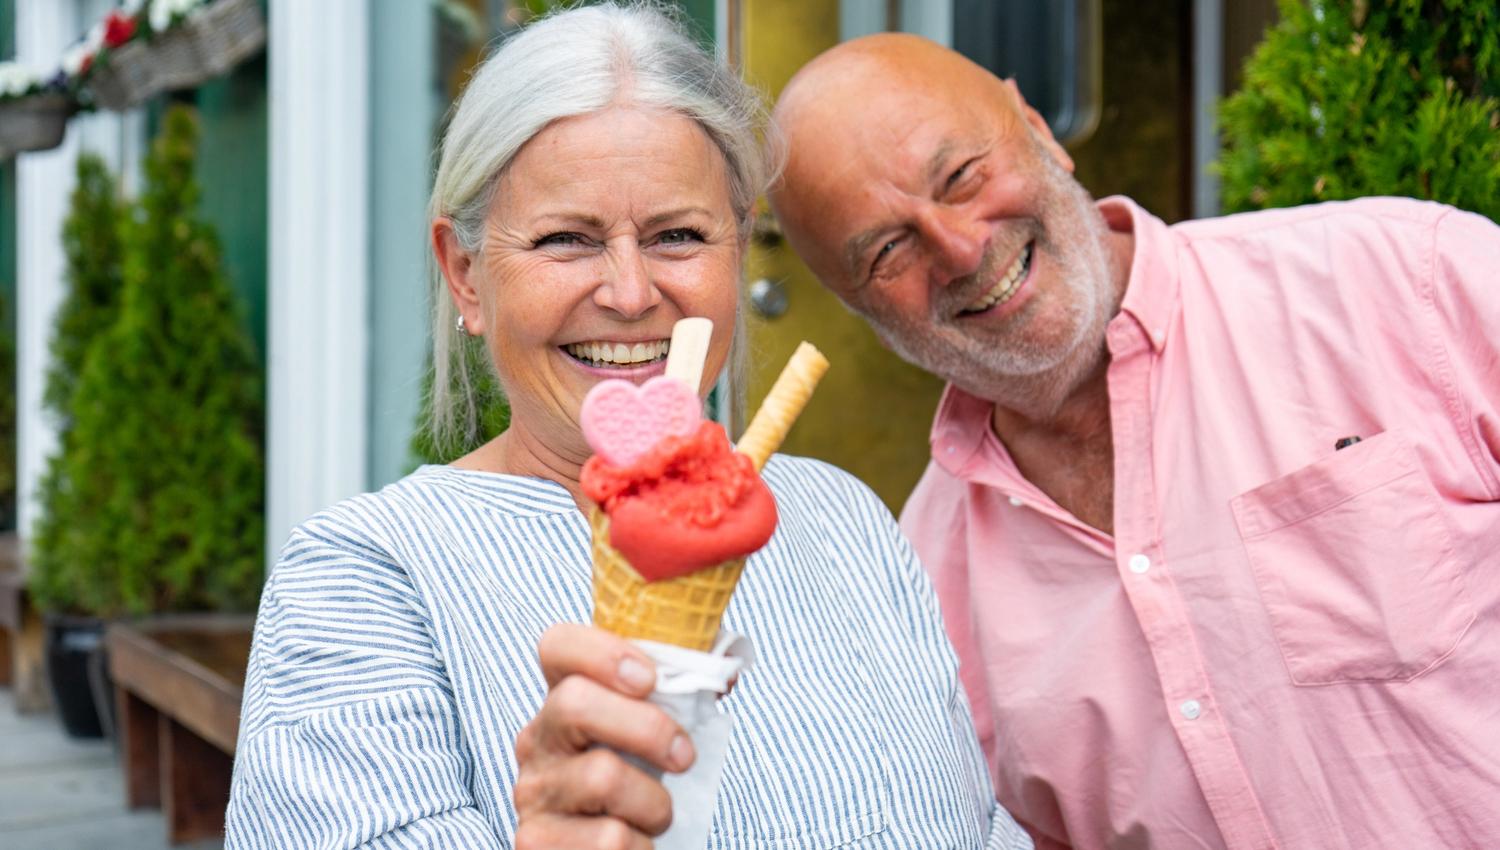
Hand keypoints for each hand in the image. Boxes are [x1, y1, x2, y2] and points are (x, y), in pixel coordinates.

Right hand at [513, 624, 695, 848]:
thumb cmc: (639, 785)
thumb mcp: (651, 734)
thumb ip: (681, 695)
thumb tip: (725, 673)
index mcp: (564, 699)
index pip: (558, 646)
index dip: (602, 652)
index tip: (650, 678)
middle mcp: (539, 739)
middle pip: (575, 703)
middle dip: (647, 728)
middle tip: (683, 756)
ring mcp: (533, 790)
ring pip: (601, 777)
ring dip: (654, 803)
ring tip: (657, 815)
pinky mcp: (536, 842)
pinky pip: (608, 839)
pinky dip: (641, 847)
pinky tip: (637, 845)